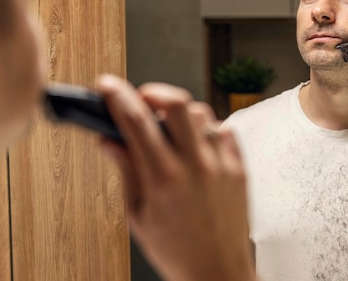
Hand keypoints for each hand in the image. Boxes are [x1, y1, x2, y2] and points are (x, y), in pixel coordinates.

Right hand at [96, 75, 254, 280]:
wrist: (216, 273)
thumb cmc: (176, 251)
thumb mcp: (138, 214)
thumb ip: (126, 171)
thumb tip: (108, 142)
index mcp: (162, 178)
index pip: (135, 121)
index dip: (117, 96)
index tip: (108, 86)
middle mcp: (194, 166)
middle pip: (176, 103)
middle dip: (154, 91)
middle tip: (144, 99)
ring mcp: (220, 165)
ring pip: (201, 113)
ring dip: (181, 114)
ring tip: (172, 130)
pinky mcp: (239, 169)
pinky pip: (225, 131)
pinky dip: (208, 130)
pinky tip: (198, 146)